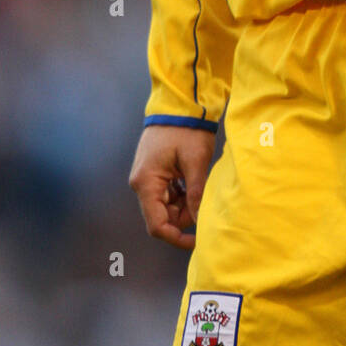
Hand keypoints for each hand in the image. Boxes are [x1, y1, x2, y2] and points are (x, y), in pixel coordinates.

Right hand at [128, 125, 215, 249]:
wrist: (178, 103)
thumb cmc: (187, 130)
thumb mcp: (195, 162)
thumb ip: (196, 194)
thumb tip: (199, 221)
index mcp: (146, 183)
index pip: (156, 225)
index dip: (176, 237)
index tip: (197, 241)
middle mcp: (141, 183)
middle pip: (161, 216)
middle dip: (184, 216)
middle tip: (204, 201)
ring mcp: (146, 177)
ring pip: (166, 206)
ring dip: (184, 203)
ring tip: (199, 183)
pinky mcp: (154, 172)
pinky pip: (167, 193)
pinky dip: (181, 193)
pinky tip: (193, 179)